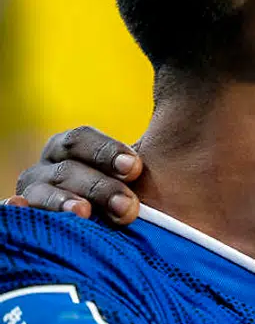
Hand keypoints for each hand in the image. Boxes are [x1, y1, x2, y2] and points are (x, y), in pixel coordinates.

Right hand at [5, 126, 142, 222]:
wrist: (118, 228)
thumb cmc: (130, 197)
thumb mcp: (135, 175)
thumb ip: (150, 145)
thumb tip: (171, 95)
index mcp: (72, 149)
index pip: (80, 139)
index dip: (106, 151)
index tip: (134, 168)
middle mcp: (48, 168)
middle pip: (67, 170)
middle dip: (99, 187)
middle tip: (128, 207)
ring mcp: (33, 194)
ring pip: (42, 193)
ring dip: (63, 202)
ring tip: (83, 213)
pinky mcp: (25, 220)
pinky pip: (14, 213)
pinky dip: (16, 210)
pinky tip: (19, 207)